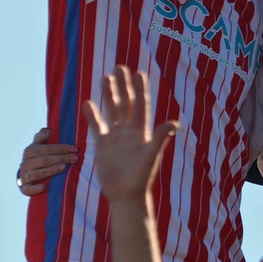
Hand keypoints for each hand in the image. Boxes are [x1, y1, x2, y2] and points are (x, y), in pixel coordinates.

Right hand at [17, 127, 76, 195]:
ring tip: (64, 167)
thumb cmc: (38, 158)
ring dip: (51, 170)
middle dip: (61, 158)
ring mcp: (24, 176)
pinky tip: (43, 187)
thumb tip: (48, 130)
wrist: (25, 175)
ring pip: (36, 173)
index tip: (75, 149)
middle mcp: (25, 163)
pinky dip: (34, 189)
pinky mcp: (23, 188)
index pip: (45, 149)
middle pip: (44, 160)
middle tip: (75, 158)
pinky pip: (27, 189)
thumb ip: (42, 137)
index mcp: (30, 151)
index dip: (60, 148)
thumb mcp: (39, 146)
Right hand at [83, 67, 177, 204]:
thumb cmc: (140, 177)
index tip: (139, 73)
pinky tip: (88, 103)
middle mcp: (129, 131)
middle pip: (126, 103)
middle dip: (123, 86)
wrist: (125, 195)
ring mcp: (115, 137)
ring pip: (111, 110)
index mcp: (142, 132)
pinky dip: (92, 115)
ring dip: (109, 95)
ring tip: (105, 77)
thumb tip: (174, 123)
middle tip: (120, 67)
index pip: (141, 105)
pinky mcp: (102, 145)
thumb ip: (160, 139)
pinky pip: (96, 126)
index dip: (140, 90)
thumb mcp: (151, 156)